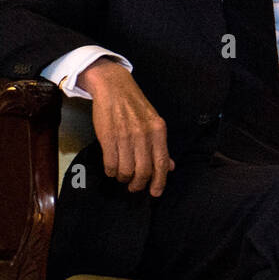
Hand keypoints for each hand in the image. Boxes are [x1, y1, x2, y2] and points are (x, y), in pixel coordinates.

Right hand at [77, 58, 174, 195]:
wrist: (113, 87)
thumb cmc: (135, 106)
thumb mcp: (154, 123)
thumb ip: (161, 146)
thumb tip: (170, 167)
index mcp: (158, 131)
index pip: (162, 163)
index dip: (159, 181)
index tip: (155, 193)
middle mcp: (144, 135)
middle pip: (144, 170)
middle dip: (139, 184)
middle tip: (134, 187)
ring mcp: (125, 136)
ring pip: (126, 170)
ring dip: (123, 178)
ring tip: (122, 177)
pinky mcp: (108, 137)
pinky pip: (110, 163)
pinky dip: (111, 171)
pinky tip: (111, 170)